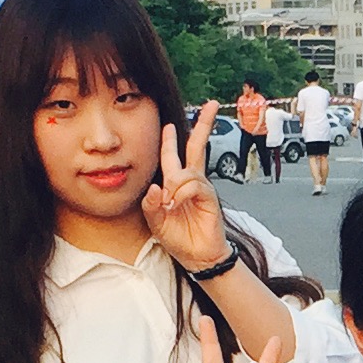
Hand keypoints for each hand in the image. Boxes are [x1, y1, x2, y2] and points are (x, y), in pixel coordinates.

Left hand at [142, 101, 227, 272]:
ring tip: (171, 205)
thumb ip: (150, 205)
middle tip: (212, 105)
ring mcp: (202, 187)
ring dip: (174, 186)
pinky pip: (193, 185)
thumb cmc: (178, 238)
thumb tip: (155, 187)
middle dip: (203, 125)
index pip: (173, 155)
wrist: (197, 256)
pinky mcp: (210, 196)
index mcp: (175, 183)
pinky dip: (182, 194)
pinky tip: (177, 205)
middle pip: (196, 146)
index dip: (171, 139)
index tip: (169, 124)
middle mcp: (191, 181)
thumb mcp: (155, 222)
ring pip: (186, 171)